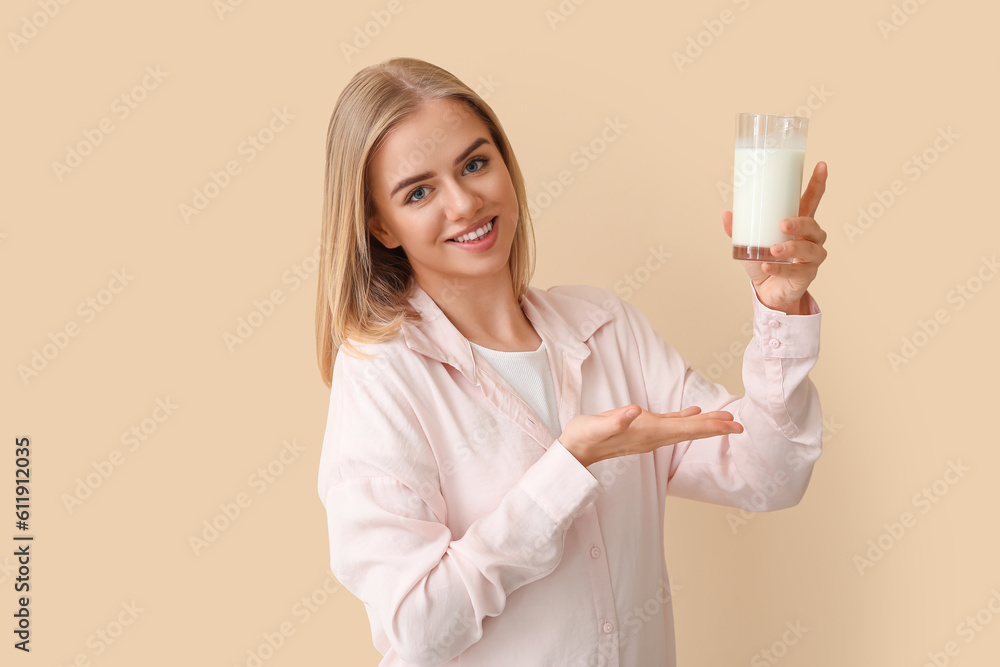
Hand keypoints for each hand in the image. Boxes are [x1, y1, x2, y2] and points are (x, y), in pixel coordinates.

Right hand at [560, 404, 743, 466]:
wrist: (573, 451)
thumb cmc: (583, 437)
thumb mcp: (596, 426)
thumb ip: (615, 420)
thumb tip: (634, 411)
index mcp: (647, 432)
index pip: (685, 429)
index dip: (710, 426)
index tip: (731, 425)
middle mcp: (652, 437)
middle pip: (691, 432)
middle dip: (716, 428)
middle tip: (739, 425)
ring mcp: (648, 435)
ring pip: (684, 429)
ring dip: (704, 425)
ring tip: (724, 419)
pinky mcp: (641, 430)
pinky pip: (670, 425)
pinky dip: (685, 419)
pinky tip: (693, 413)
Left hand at [723, 161, 828, 314]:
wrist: (765, 290)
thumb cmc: (763, 260)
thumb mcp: (748, 243)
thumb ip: (738, 229)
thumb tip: (726, 214)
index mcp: (799, 223)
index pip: (812, 200)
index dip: (818, 183)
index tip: (821, 165)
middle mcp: (810, 238)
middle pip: (813, 224)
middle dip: (800, 222)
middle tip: (783, 223)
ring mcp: (812, 257)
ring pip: (809, 249)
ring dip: (792, 247)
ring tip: (774, 249)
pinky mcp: (807, 275)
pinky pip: (797, 271)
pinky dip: (781, 268)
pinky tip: (768, 265)